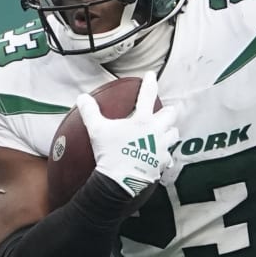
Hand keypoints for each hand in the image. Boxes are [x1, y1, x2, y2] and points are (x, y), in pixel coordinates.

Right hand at [75, 76, 178, 197]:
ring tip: (164, 133)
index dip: (150, 82)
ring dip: (169, 132)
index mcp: (142, 120)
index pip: (148, 95)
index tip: (152, 75)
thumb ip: (90, 112)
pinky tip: (160, 156)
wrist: (120, 181)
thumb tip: (82, 97)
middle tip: (163, 113)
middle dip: (167, 113)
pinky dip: (165, 155)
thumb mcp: (97, 130)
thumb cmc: (109, 154)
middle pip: (170, 115)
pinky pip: (169, 157)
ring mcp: (161, 147)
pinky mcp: (162, 163)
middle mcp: (156, 131)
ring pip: (174, 135)